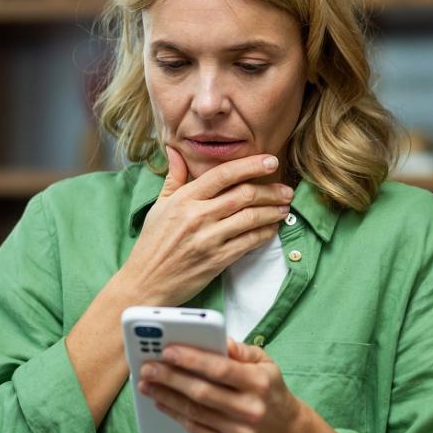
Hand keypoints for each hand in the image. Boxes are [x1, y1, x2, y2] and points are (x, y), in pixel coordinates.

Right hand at [116, 146, 293, 306]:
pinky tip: (272, 228)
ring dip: (273, 211)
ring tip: (284, 206)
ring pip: (251, 217)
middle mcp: (198, 216)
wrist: (146, 281)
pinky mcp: (217, 260)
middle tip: (286, 189)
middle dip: (271, 190)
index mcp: (184, 199)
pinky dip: (265, 233)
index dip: (250, 165)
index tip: (270, 161)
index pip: (223, 174)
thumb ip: (174, 178)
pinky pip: (249, 242)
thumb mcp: (159, 206)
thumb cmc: (152, 243)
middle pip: (243, 195)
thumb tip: (175, 151)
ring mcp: (209, 239)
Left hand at [137, 337, 308, 432]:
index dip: (191, 359)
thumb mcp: (265, 362)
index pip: (220, 369)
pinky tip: (161, 402)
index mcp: (259, 382)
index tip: (167, 350)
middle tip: (147, 368)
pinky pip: (197, 430)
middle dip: (170, 378)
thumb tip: (217, 339)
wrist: (286, 431)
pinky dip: (176, 415)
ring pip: (195, 412)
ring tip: (147, 384)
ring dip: (166, 397)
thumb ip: (240, 350)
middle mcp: (251, 408)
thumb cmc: (269, 388)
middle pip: (202, 392)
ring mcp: (241, 431)